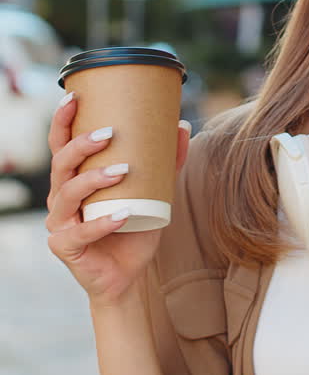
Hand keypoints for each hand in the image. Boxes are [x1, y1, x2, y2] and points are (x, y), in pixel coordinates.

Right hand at [46, 92, 190, 307]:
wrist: (128, 277)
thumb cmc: (134, 230)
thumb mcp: (154, 193)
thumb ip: (166, 162)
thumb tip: (182, 125)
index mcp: (73, 179)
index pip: (60, 145)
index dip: (62, 120)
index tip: (74, 97)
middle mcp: (60, 198)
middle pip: (61, 164)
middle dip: (81, 145)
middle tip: (109, 133)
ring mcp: (60, 223)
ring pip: (68, 194)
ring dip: (94, 179)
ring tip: (123, 171)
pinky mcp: (66, 247)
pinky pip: (81, 232)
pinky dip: (102, 222)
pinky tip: (122, 214)